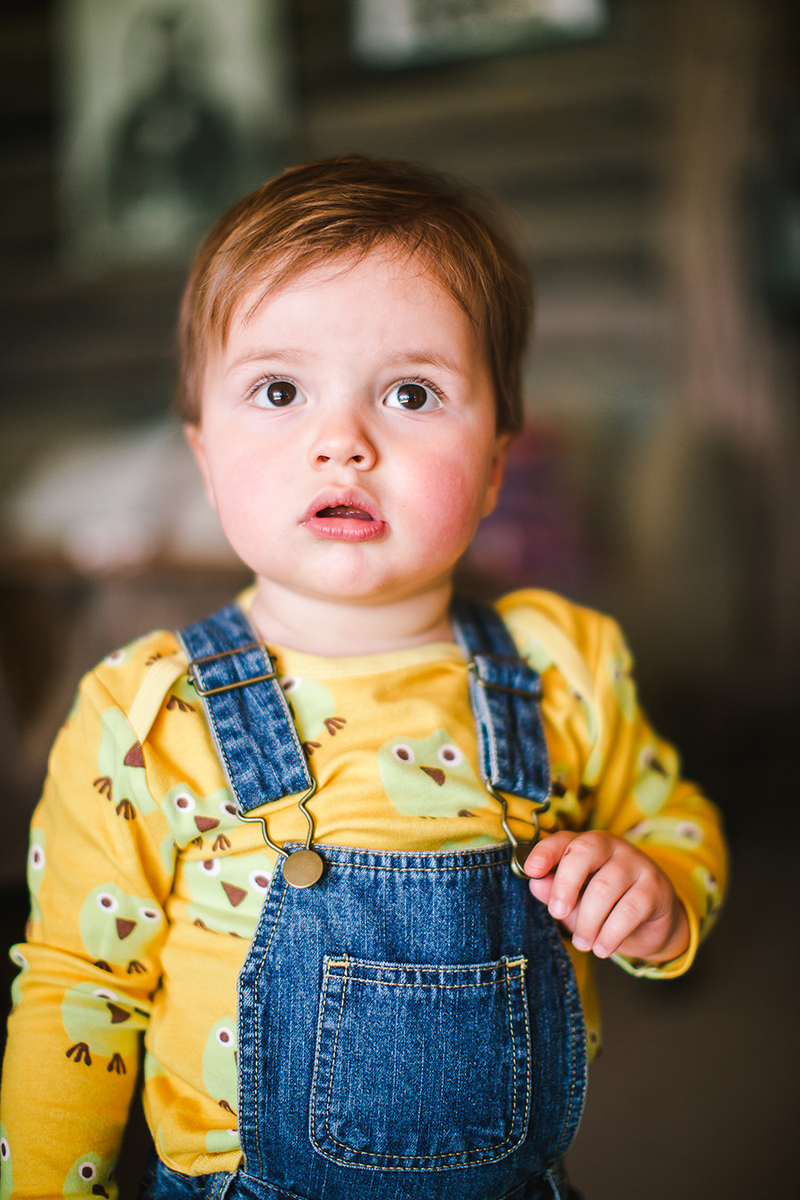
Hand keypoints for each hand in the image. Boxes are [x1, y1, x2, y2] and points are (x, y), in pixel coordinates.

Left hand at [523, 831, 689, 962]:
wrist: (652, 923)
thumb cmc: (606, 907)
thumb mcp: (576, 901)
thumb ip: (555, 891)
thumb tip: (535, 883)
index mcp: (586, 845)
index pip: (563, 839)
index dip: (545, 852)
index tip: (531, 871)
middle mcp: (612, 846)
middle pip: (584, 852)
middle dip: (565, 884)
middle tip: (557, 913)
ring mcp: (636, 864)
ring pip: (604, 886)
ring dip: (588, 921)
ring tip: (582, 943)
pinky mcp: (655, 887)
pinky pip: (629, 909)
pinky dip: (611, 933)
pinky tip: (602, 948)